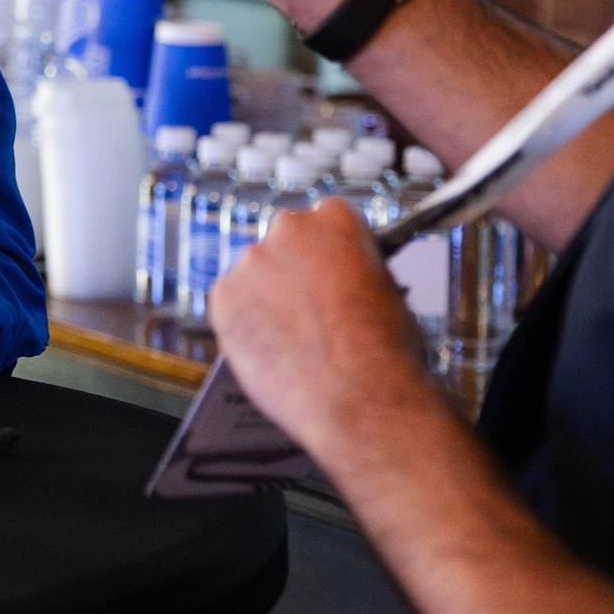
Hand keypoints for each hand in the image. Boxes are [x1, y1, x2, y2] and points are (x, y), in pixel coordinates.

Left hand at [207, 199, 438, 462]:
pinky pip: (230, 305)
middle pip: (282, 244)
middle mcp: (288, 230)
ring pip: (254, 276)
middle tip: (308, 309)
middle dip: (291, 272)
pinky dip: (244, 323)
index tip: (326, 271)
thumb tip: (343, 280)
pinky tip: (271, 346)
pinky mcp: (223, 296)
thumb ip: (356, 271)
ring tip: (293, 338)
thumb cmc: (385, 352)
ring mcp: (251, 262)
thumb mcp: (389, 292)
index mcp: (336, 219)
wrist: (359, 394)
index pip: (321, 220)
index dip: (325, 252)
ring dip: (266, 299)